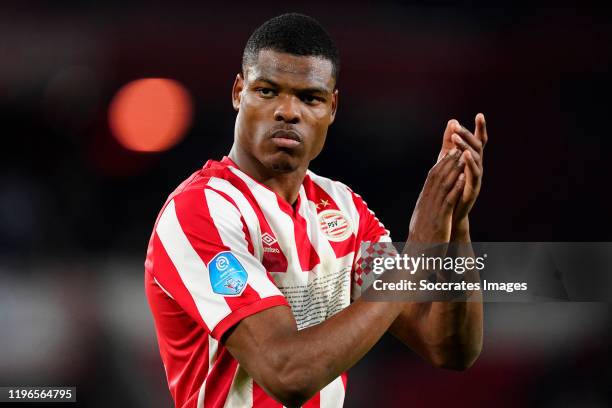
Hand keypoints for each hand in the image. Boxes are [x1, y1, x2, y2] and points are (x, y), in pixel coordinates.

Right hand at [408, 148, 465, 242]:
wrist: (417, 258)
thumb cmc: (422, 242)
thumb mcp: (423, 221)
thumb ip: (427, 209)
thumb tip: (429, 202)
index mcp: (423, 202)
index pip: (431, 178)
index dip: (440, 164)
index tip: (448, 153)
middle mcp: (426, 202)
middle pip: (436, 177)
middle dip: (447, 161)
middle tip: (457, 147)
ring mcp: (432, 210)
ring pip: (443, 185)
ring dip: (453, 169)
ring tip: (462, 156)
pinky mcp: (439, 219)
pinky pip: (448, 200)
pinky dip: (455, 187)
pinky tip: (463, 178)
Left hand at [437, 114, 487, 228]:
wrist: (450, 212)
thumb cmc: (450, 185)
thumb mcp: (448, 160)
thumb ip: (449, 142)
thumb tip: (452, 121)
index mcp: (472, 160)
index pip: (478, 141)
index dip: (480, 128)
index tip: (480, 114)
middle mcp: (477, 166)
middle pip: (477, 146)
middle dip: (467, 135)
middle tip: (456, 126)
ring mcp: (477, 177)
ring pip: (476, 158)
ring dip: (466, 146)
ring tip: (457, 138)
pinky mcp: (473, 187)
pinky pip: (474, 173)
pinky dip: (470, 162)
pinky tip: (464, 154)